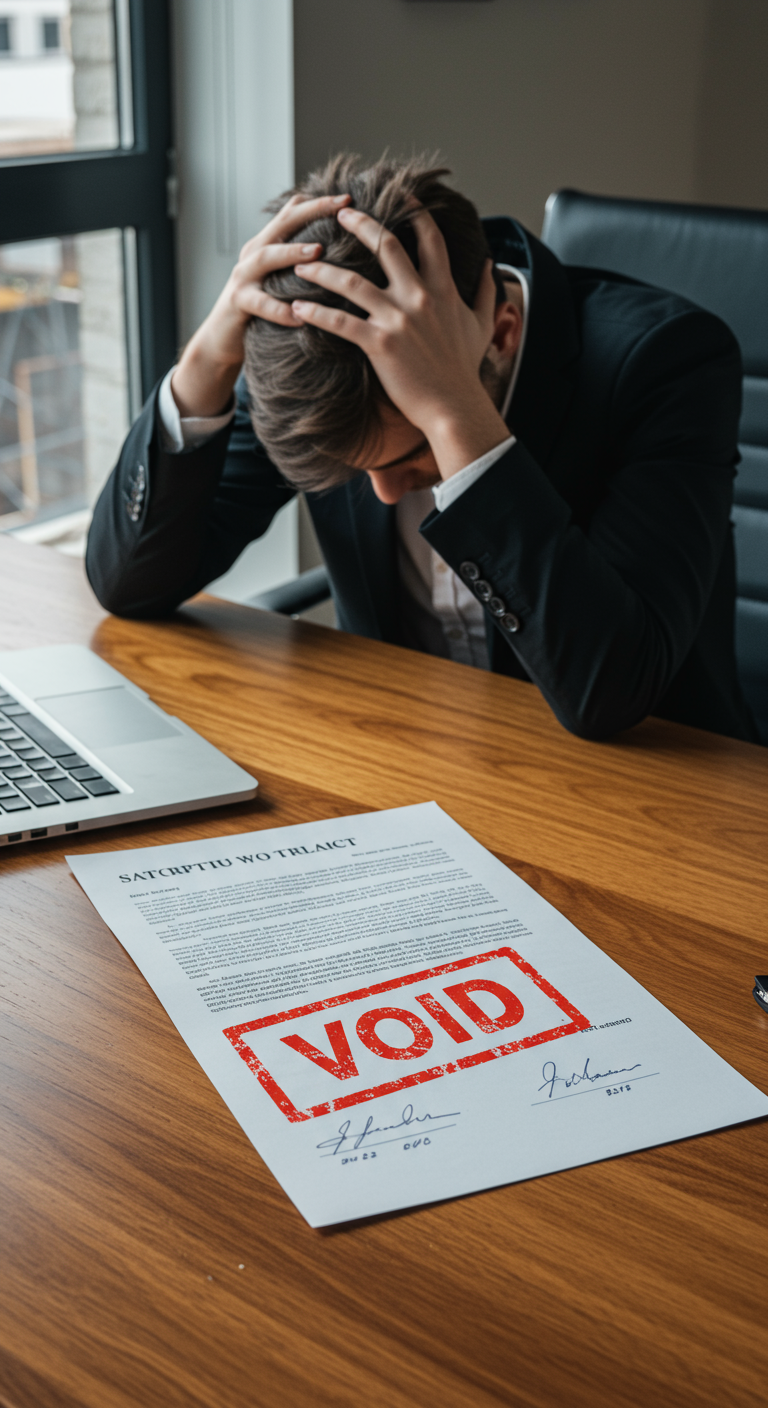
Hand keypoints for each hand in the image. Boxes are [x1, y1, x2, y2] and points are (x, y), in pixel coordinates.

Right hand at [171, 192, 351, 417]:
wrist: (222, 339)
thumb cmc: (259, 310)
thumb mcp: (277, 277)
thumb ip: (294, 255)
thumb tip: (326, 242)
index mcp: (267, 244)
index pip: (293, 213)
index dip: (320, 203)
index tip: (348, 197)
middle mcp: (254, 254)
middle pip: (283, 224)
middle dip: (312, 212)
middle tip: (341, 206)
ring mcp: (243, 277)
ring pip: (267, 258)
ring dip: (292, 252)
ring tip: (318, 252)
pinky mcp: (238, 303)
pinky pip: (260, 304)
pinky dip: (279, 310)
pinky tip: (299, 316)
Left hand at [291, 206, 509, 478]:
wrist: (454, 406)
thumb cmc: (464, 368)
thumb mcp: (481, 324)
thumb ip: (485, 291)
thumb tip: (491, 265)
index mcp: (443, 288)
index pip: (429, 239)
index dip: (415, 212)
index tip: (401, 195)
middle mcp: (419, 296)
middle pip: (385, 245)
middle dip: (359, 224)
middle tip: (339, 214)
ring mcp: (397, 319)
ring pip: (352, 282)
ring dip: (323, 270)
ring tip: (303, 265)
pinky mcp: (379, 344)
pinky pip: (340, 322)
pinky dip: (317, 314)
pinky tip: (298, 309)